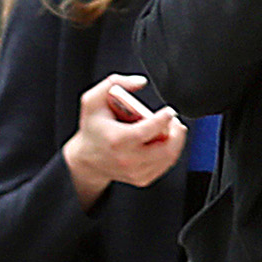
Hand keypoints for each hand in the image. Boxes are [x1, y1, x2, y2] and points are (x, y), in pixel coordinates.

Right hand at [62, 75, 185, 203]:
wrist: (86, 160)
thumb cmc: (92, 129)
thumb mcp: (93, 101)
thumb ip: (115, 83)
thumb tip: (140, 82)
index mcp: (118, 139)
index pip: (151, 129)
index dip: (165, 118)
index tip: (169, 111)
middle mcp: (128, 159)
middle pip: (166, 148)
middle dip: (176, 132)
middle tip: (174, 121)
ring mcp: (136, 172)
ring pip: (169, 157)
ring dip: (175, 141)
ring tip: (171, 130)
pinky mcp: (142, 179)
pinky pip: (165, 166)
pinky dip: (170, 152)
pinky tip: (164, 142)